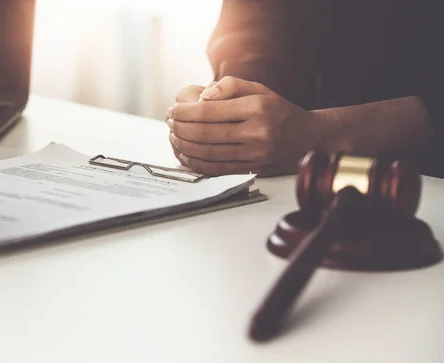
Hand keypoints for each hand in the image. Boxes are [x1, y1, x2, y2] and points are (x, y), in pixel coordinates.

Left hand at [166, 76, 322, 175]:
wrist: (302, 135)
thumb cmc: (273, 108)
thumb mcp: (256, 88)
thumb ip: (228, 86)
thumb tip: (202, 98)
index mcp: (257, 107)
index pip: (209, 111)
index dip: (185, 112)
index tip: (172, 110)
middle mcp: (258, 132)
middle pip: (205, 134)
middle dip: (180, 128)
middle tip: (169, 123)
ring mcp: (255, 154)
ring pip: (208, 153)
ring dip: (184, 146)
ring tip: (173, 136)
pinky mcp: (252, 169)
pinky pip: (217, 169)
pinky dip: (196, 163)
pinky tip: (184, 154)